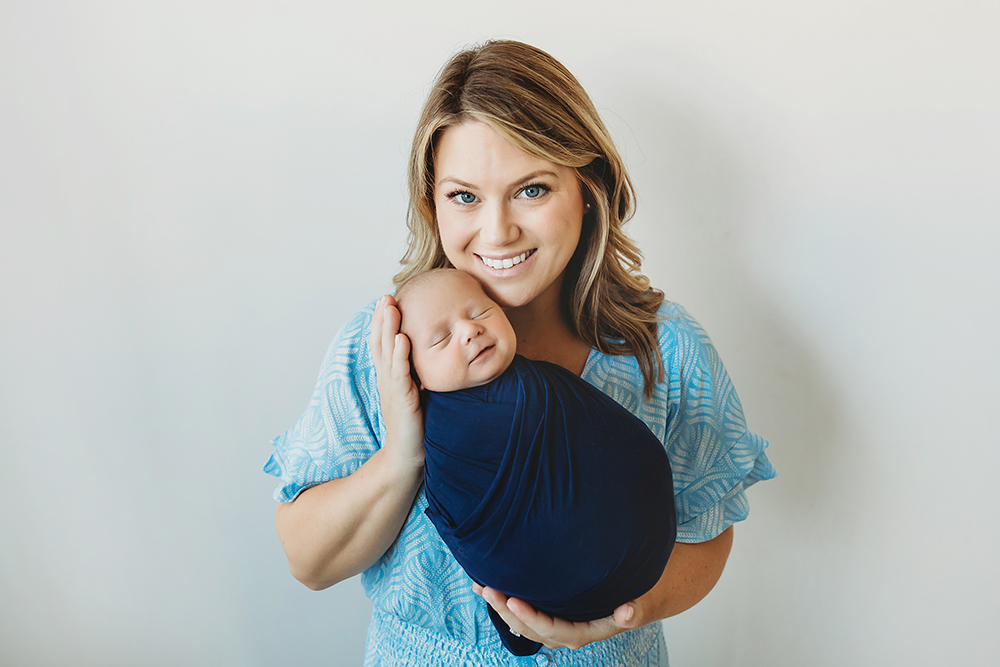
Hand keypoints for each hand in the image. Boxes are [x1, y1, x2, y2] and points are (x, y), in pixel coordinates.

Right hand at [370, 294, 423, 470]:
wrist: (406, 456)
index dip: (383, 323)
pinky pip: (399, 373)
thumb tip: (426, 359)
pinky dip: (399, 355)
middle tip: (385, 296)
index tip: (387, 301)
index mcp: (389, 377)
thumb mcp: (413, 395)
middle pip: (380, 342)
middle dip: (383, 318)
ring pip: (387, 353)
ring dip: (388, 328)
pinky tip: (401, 339)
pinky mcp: (402, 399)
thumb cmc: (414, 426)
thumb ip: (415, 376)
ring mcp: (392, 389)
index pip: (382, 344)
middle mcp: (387, 379)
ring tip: (390, 307)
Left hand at [473, 584, 641, 651]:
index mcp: (583, 633)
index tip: (512, 600)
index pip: (551, 629)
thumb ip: (634, 612)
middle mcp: (565, 633)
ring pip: (522, 621)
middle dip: (506, 610)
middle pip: (529, 627)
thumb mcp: (640, 605)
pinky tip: (489, 584)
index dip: (530, 617)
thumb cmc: (637, 599)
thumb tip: (626, 613)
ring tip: (479, 586)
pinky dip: (507, 599)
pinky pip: (524, 611)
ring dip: (500, 606)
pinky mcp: (551, 613)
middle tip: (487, 589)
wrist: (637, 599)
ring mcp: (556, 624)